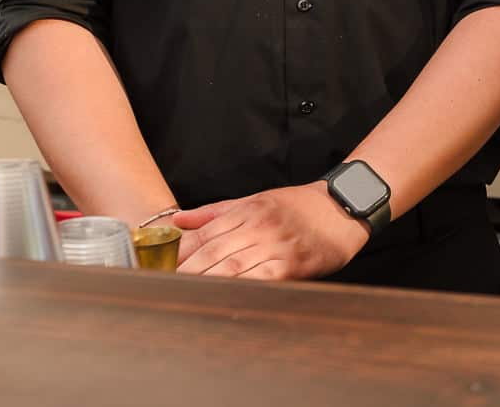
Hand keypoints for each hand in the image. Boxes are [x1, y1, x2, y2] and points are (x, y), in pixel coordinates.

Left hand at [171, 181, 369, 280]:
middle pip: (212, 251)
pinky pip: (260, 279)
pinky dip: (239, 289)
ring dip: (205, 283)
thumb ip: (215, 212)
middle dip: (185, 272)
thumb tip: (177, 221)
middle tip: (160, 290)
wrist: (343, 207)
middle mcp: (258, 225)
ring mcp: (275, 245)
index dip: (177, 253)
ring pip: (232, 266)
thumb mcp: (257, 199)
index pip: (203, 233)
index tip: (155, 269)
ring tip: (182, 299)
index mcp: (247, 210)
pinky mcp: (292, 264)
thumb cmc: (299, 205)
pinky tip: (223, 299)